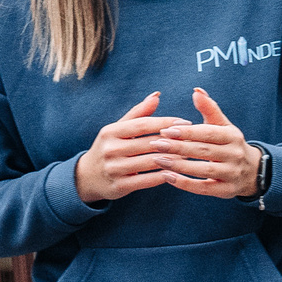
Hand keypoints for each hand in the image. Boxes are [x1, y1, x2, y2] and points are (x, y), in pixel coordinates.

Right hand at [73, 92, 191, 202]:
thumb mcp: (118, 129)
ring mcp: (113, 169)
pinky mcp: (119, 186)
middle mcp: (110, 149)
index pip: (142, 124)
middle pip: (148, 143)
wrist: (87, 178)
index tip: (186, 122)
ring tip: (190, 155)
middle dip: (173, 141)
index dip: (165, 122)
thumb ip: (138, 114)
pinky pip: (146, 181)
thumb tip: (157, 95)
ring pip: (149, 162)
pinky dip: (163, 176)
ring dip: (172, 159)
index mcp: (110, 132)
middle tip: (194, 139)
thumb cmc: (109, 148)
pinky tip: (177, 172)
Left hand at [158, 88, 260, 197]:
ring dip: (179, 166)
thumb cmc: (229, 144)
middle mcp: (234, 155)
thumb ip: (209, 108)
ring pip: (203, 170)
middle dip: (178, 148)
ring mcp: (231, 174)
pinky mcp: (226, 191)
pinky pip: (204, 188)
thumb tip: (196, 91)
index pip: (207, 133)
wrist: (252, 171)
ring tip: (157, 160)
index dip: (186, 132)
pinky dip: (185, 184)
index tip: (165, 130)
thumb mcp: (223, 125)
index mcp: (232, 136)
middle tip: (155, 144)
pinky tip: (167, 177)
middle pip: (203, 151)